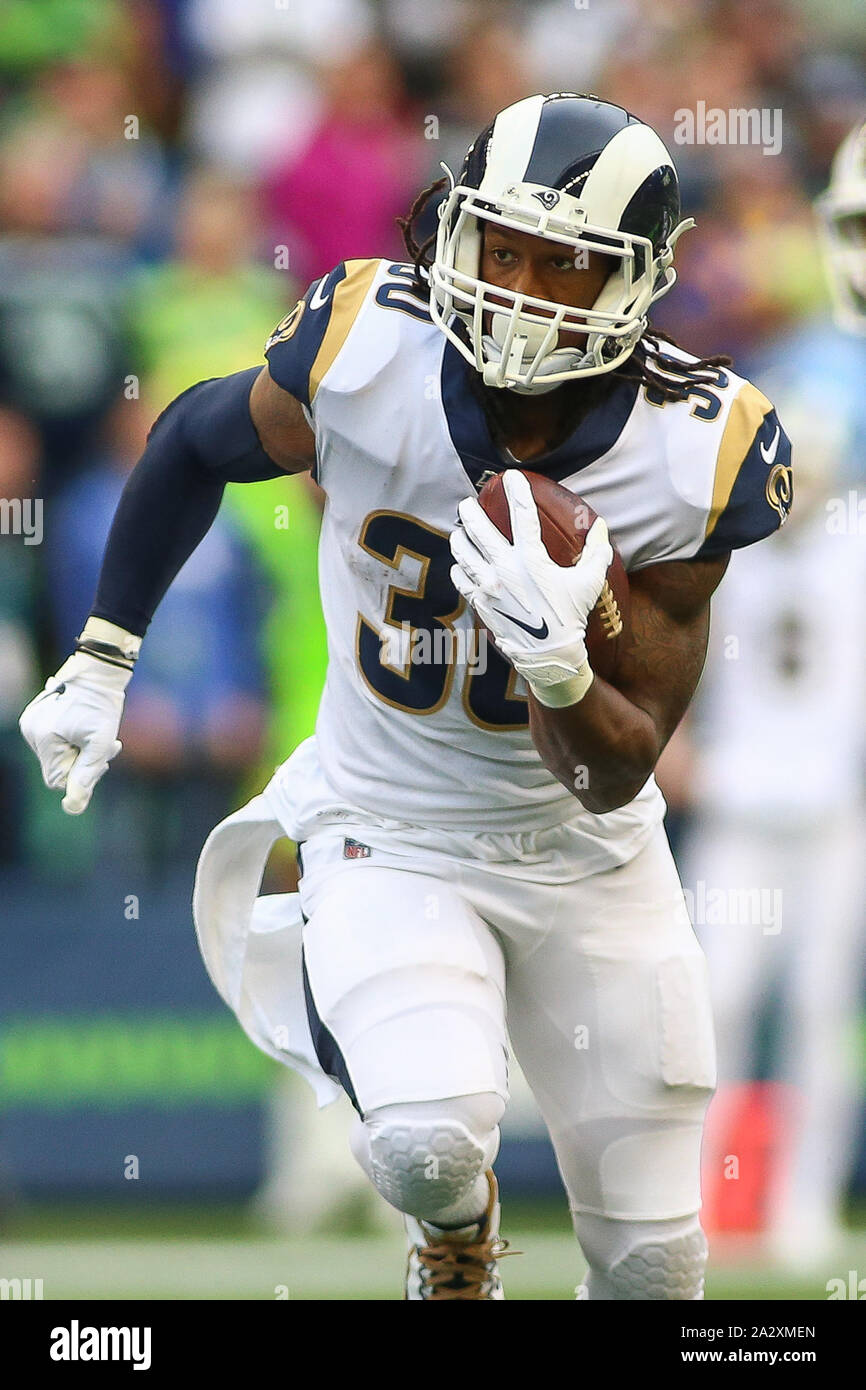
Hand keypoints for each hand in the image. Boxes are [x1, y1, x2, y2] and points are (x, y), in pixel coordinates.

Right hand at [19, 651, 130, 813]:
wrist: (97, 673)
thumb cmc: (102, 706)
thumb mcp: (101, 743)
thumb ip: (87, 774)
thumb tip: (73, 808)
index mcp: (44, 738)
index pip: (58, 781)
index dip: (83, 776)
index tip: (103, 761)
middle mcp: (31, 731)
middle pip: (57, 769)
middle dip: (83, 763)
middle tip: (109, 746)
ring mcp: (31, 724)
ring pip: (56, 757)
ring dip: (79, 752)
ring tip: (97, 735)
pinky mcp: (35, 718)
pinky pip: (53, 743)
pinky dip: (70, 742)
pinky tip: (84, 729)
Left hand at [449, 469, 612, 706]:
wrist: (549, 655)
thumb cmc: (571, 616)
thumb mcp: (589, 582)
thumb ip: (596, 551)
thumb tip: (602, 525)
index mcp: (531, 560)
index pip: (522, 515)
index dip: (517, 491)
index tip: (510, 477)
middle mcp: (504, 569)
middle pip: (478, 530)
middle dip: (471, 512)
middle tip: (468, 503)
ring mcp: (488, 587)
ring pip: (462, 553)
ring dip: (459, 538)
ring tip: (459, 531)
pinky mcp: (480, 603)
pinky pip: (461, 579)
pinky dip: (458, 568)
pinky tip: (460, 564)